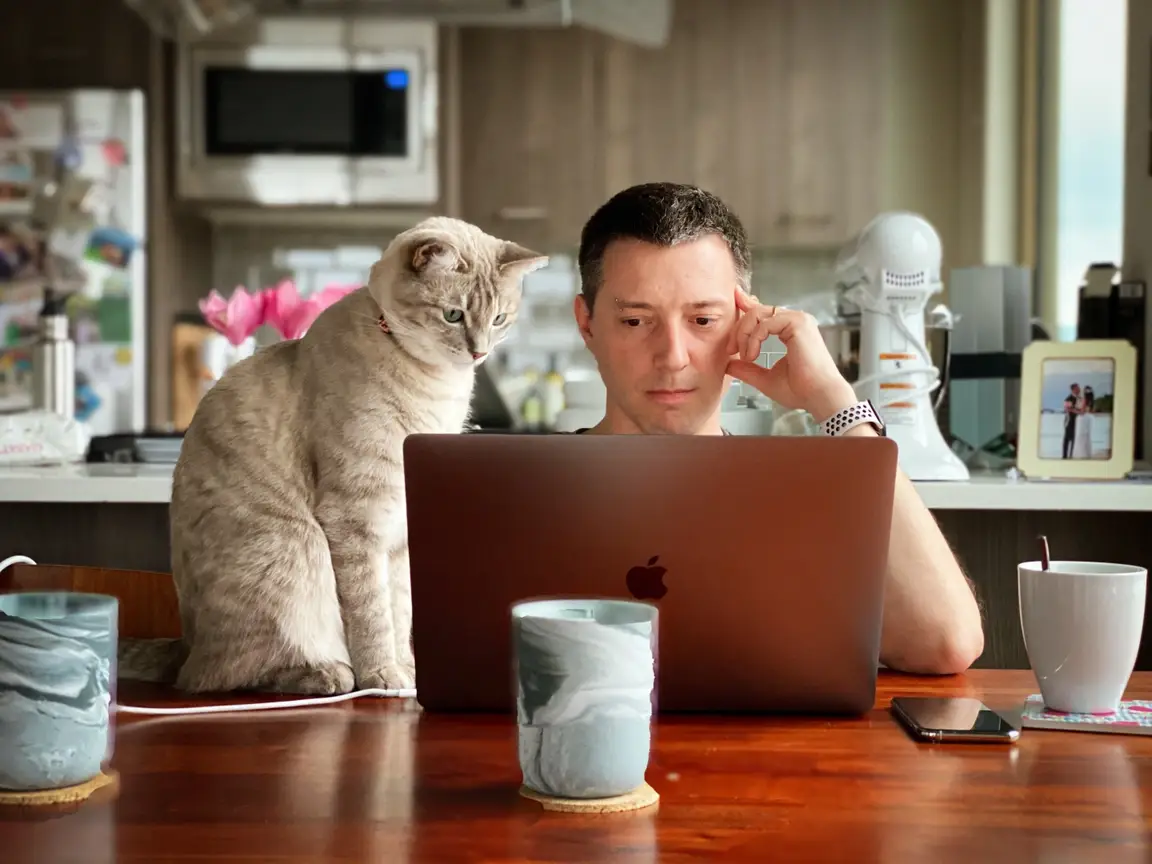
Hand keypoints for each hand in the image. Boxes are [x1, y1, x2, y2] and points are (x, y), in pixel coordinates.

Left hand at [725, 286, 857, 422]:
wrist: (819, 397)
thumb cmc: (800, 390)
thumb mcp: (765, 379)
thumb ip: (747, 369)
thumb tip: (728, 364)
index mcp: (791, 330)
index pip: (765, 312)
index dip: (747, 305)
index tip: (733, 303)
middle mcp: (795, 321)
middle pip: (756, 311)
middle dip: (738, 329)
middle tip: (730, 350)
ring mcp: (798, 319)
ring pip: (757, 314)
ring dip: (743, 334)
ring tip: (745, 357)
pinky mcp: (798, 323)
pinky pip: (764, 324)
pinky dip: (753, 339)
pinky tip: (752, 356)